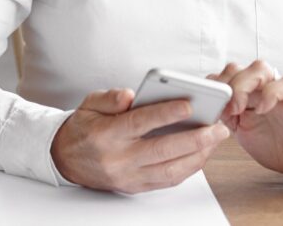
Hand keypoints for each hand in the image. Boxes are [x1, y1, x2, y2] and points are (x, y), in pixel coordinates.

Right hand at [50, 88, 229, 192]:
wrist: (65, 159)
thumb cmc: (85, 127)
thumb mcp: (89, 103)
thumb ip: (110, 97)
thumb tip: (129, 94)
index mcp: (107, 134)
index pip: (140, 123)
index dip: (166, 114)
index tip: (189, 105)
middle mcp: (118, 159)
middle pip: (162, 150)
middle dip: (195, 139)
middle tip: (217, 127)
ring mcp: (128, 176)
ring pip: (169, 170)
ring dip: (197, 156)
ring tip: (215, 139)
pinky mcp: (134, 187)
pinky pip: (166, 181)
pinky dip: (188, 169)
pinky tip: (202, 154)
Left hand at [207, 61, 282, 180]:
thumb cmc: (271, 144)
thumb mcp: (240, 130)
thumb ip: (225, 115)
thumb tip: (204, 109)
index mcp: (243, 93)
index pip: (222, 77)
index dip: (212, 86)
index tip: (206, 104)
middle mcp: (259, 86)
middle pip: (236, 68)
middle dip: (224, 84)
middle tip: (223, 108)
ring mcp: (277, 88)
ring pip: (259, 68)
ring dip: (243, 85)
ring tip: (238, 108)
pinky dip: (271, 93)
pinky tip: (263, 109)